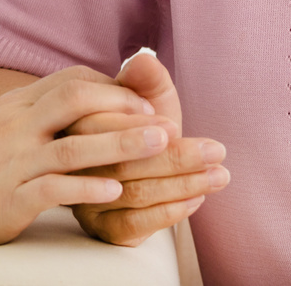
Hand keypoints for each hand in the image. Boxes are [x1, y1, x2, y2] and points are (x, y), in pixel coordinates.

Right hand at [0, 65, 169, 275]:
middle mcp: (13, 126)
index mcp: (14, 105)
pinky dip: (87, 188)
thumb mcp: (2, 128)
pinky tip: (114, 191)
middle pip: (74, 100)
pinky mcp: (8, 199)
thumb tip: (84, 97)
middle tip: (161, 120)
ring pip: (73, 145)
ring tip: (159, 147)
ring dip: (121, 144)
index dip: (111, 87)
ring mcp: (10, 162)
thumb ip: (38, 112)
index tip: (144, 101)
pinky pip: (54, 189)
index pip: (70, 80)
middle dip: (123, 107)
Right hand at [67, 52, 228, 246]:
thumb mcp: (145, 99)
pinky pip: (129, 225)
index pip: (103, 123)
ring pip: (131, 192)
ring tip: (218, 175)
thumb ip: (145, 80)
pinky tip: (195, 200)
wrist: (131, 171)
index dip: (140, 125)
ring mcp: (82, 198)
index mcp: (76, 122)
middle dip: (175, 156)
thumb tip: (144, 62)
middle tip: (215, 151)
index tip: (174, 127)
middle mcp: (71, 161)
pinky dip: (166, 213)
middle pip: (122, 160)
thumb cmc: (139, 129)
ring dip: (182, 184)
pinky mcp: (95, 228)